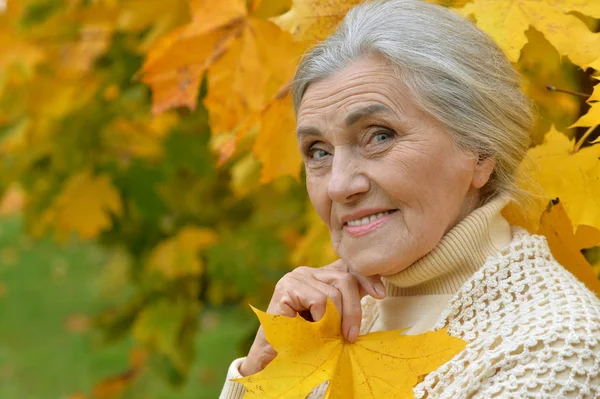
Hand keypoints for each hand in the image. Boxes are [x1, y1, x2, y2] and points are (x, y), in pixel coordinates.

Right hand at [238, 259, 385, 375]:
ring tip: (327, 335)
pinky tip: (314, 330)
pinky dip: (322, 319)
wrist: (274, 358)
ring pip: (334, 292)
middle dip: (354, 309)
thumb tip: (377, 292)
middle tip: (350, 335)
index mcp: (320, 276)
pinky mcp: (287, 287)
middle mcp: (308, 272)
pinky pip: (319, 299)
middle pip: (345, 278)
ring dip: (336, 319)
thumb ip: (347, 304)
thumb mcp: (332, 320)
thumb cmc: (305, 340)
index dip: (367, 278)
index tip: (380, 294)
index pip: (349, 267)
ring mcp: (296, 277)